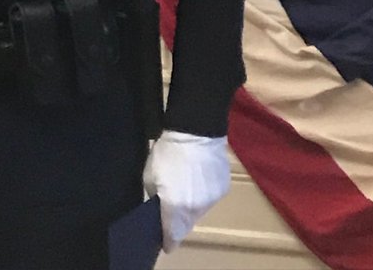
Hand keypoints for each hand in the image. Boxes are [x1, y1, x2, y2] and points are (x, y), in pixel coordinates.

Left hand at [143, 129, 229, 251]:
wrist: (196, 131)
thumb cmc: (168, 152)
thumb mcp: (150, 174)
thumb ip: (154, 196)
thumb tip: (160, 205)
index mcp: (176, 209)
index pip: (173, 237)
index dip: (167, 241)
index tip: (164, 242)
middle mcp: (195, 210)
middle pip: (186, 224)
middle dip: (178, 220)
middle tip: (171, 204)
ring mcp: (212, 200)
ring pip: (199, 211)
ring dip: (191, 204)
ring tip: (185, 184)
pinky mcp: (223, 189)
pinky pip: (210, 197)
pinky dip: (203, 192)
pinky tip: (198, 175)